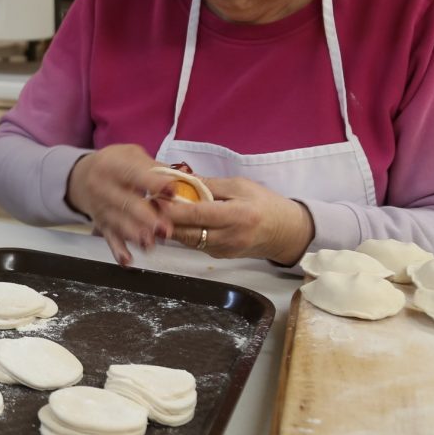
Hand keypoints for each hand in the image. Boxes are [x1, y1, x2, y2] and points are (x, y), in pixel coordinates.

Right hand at [66, 145, 172, 266]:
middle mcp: (103, 187)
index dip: (153, 182)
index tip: (173, 190)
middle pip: (125, 202)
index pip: (134, 173)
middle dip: (146, 216)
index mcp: (112, 165)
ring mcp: (101, 208)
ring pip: (119, 223)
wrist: (80, 178)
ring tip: (151, 243)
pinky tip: (128, 261)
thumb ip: (154, 167)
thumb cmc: (114, 165)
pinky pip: (110, 239)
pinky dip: (118, 251)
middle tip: (165, 227)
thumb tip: (184, 177)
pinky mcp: (101, 225)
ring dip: (135, 235)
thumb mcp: (131, 155)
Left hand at [160, 176, 313, 262]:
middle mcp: (230, 237)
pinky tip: (173, 221)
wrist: (285, 232)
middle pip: (188, 232)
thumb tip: (182, 178)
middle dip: (165, 220)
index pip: (199, 214)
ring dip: (171, 227)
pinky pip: (195, 244)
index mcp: (238, 215)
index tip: (156, 199)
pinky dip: (183, 233)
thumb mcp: (240, 186)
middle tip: (148, 205)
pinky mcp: (219, 256)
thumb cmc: (264, 203)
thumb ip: (210, 185)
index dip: (174, 208)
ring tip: (155, 212)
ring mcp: (224, 250)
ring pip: (188, 240)